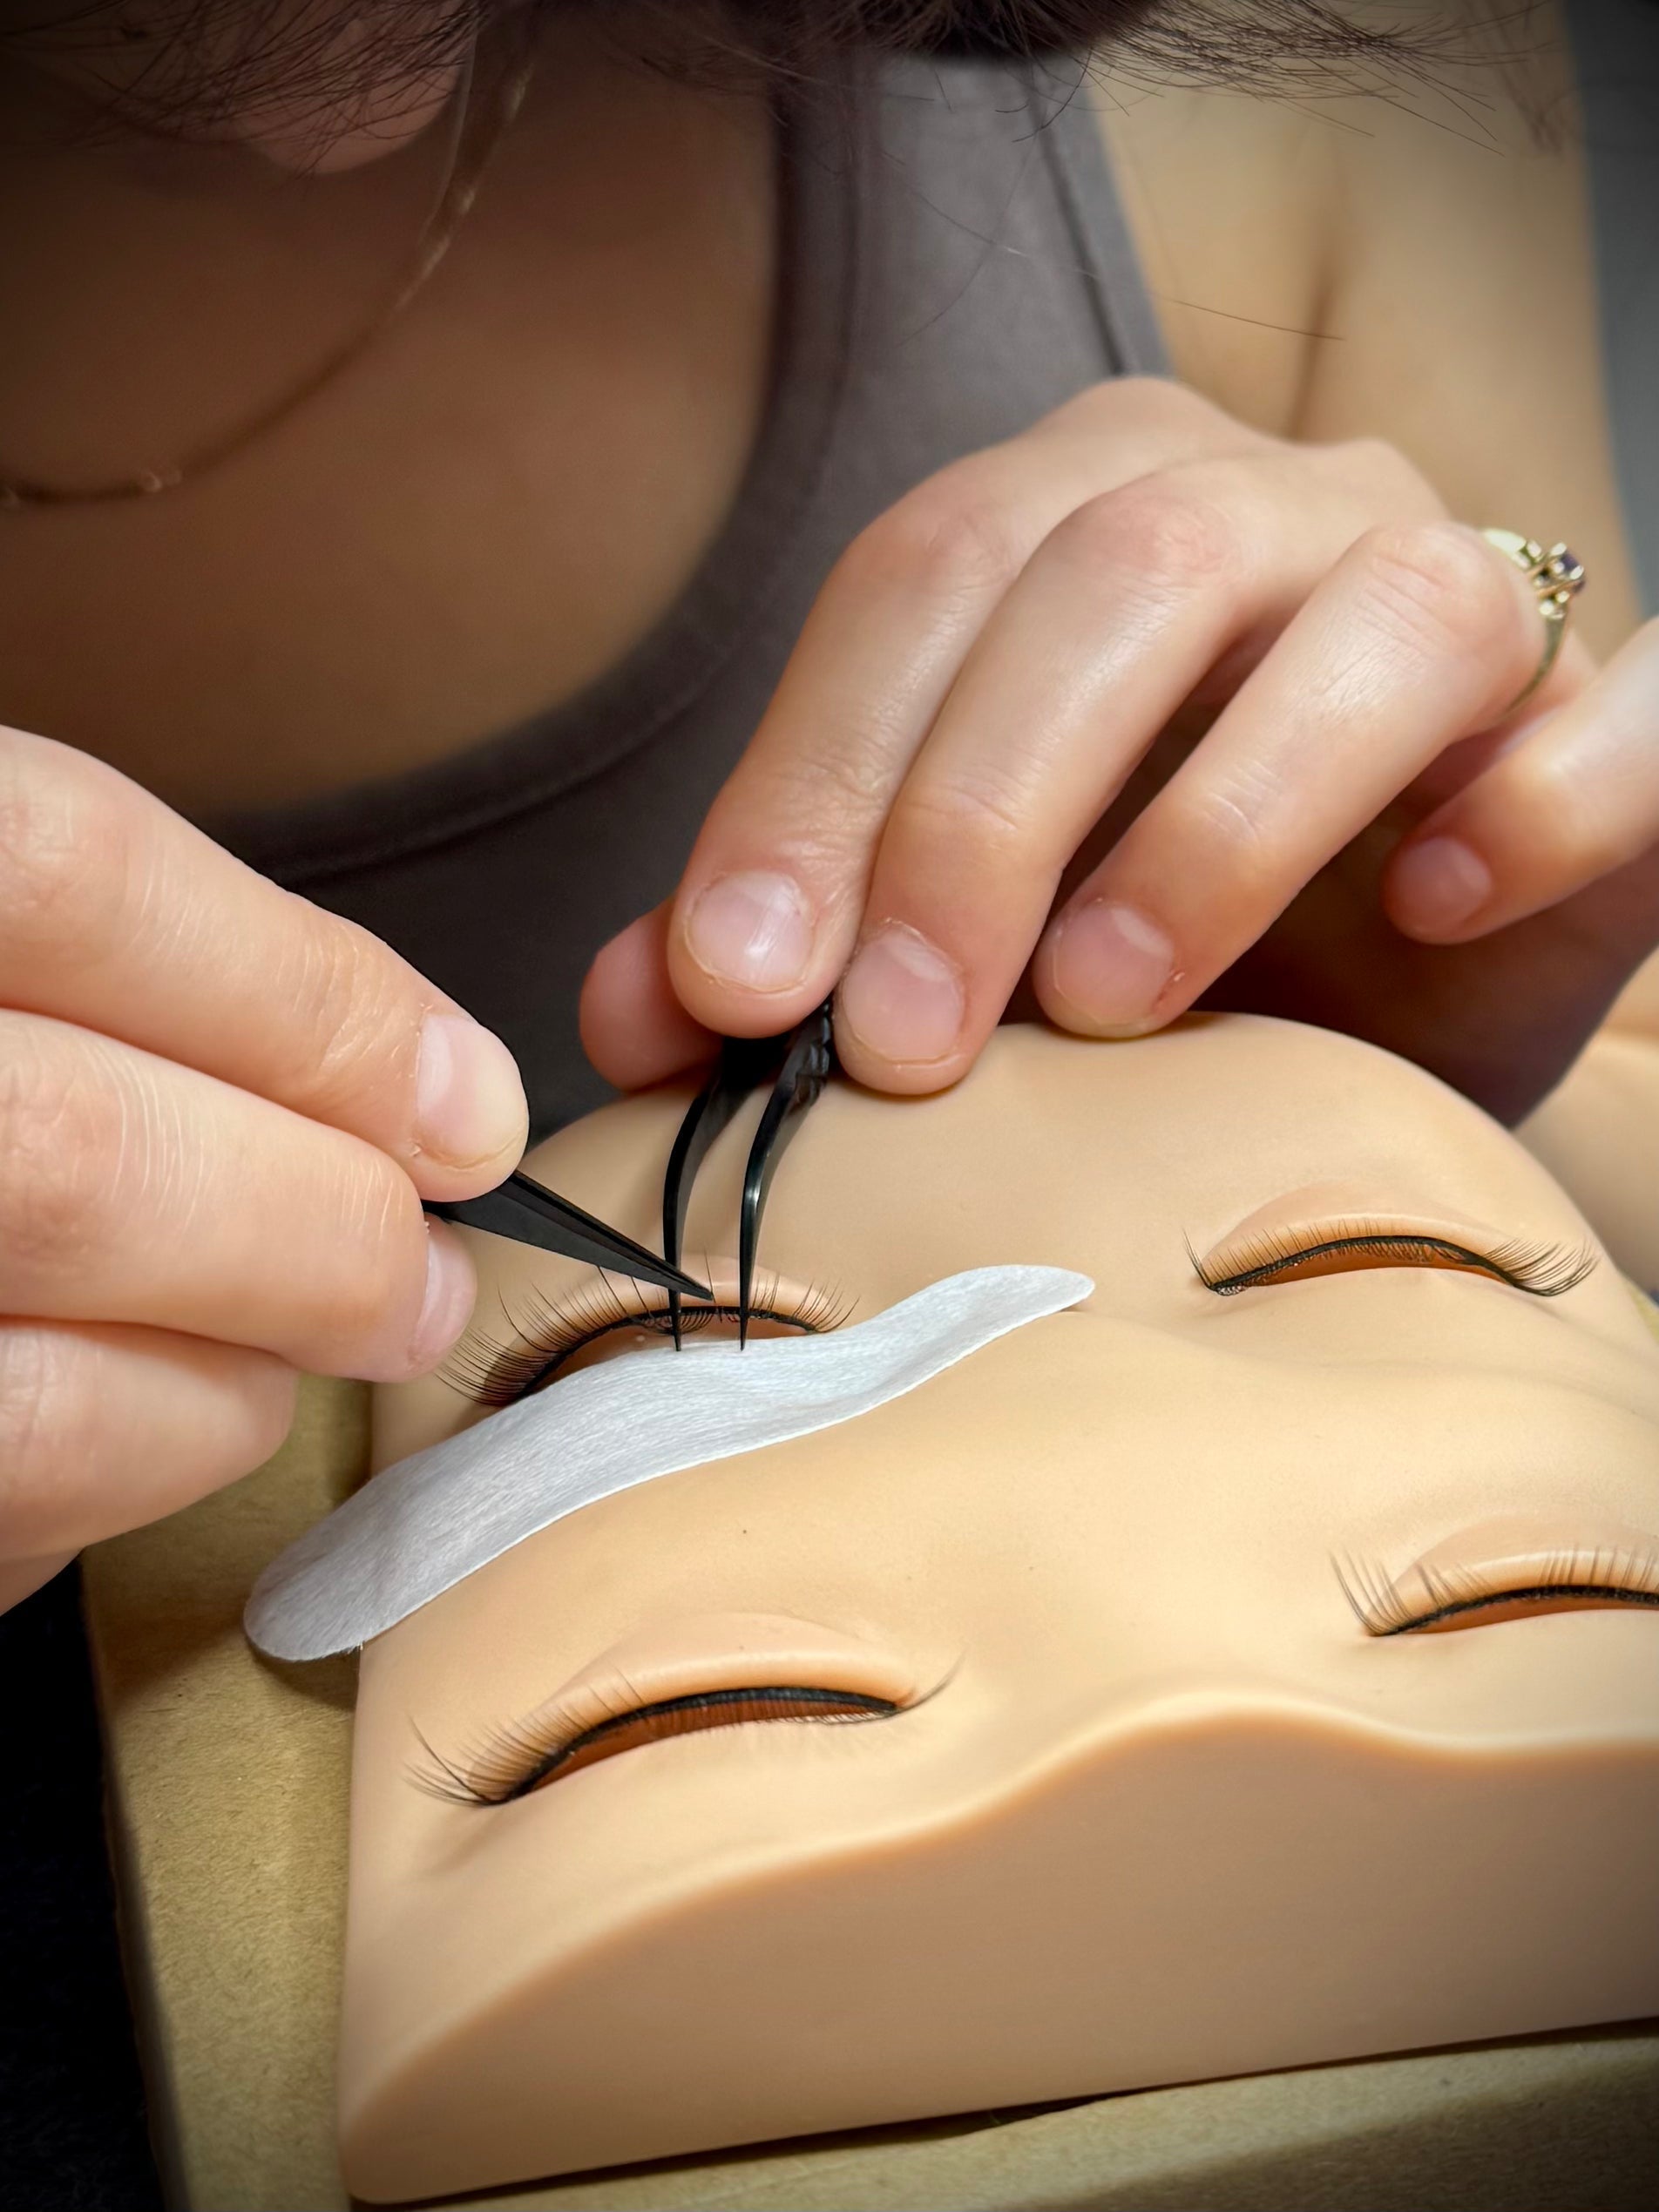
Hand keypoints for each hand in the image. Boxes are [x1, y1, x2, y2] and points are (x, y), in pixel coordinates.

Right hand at [0, 729, 525, 1610]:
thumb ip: (117, 958)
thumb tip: (430, 1090)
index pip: (66, 873)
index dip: (309, 1000)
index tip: (460, 1105)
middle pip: (68, 1154)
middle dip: (310, 1228)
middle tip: (419, 1271)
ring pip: (38, 1381)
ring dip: (233, 1377)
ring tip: (304, 1347)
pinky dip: (124, 1474)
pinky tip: (164, 1417)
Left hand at [581, 377, 1658, 1121]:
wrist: (1404, 983)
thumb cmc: (1165, 949)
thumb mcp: (971, 940)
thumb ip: (810, 940)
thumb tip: (636, 1009)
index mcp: (1084, 515)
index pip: (918, 580)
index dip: (814, 777)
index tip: (737, 988)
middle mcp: (1270, 505)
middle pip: (1111, 574)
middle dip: (979, 815)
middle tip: (903, 1040)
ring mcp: (1457, 580)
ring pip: (1369, 616)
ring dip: (1218, 822)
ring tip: (1111, 1006)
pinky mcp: (1611, 701)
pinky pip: (1619, 704)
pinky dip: (1535, 799)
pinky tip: (1431, 904)